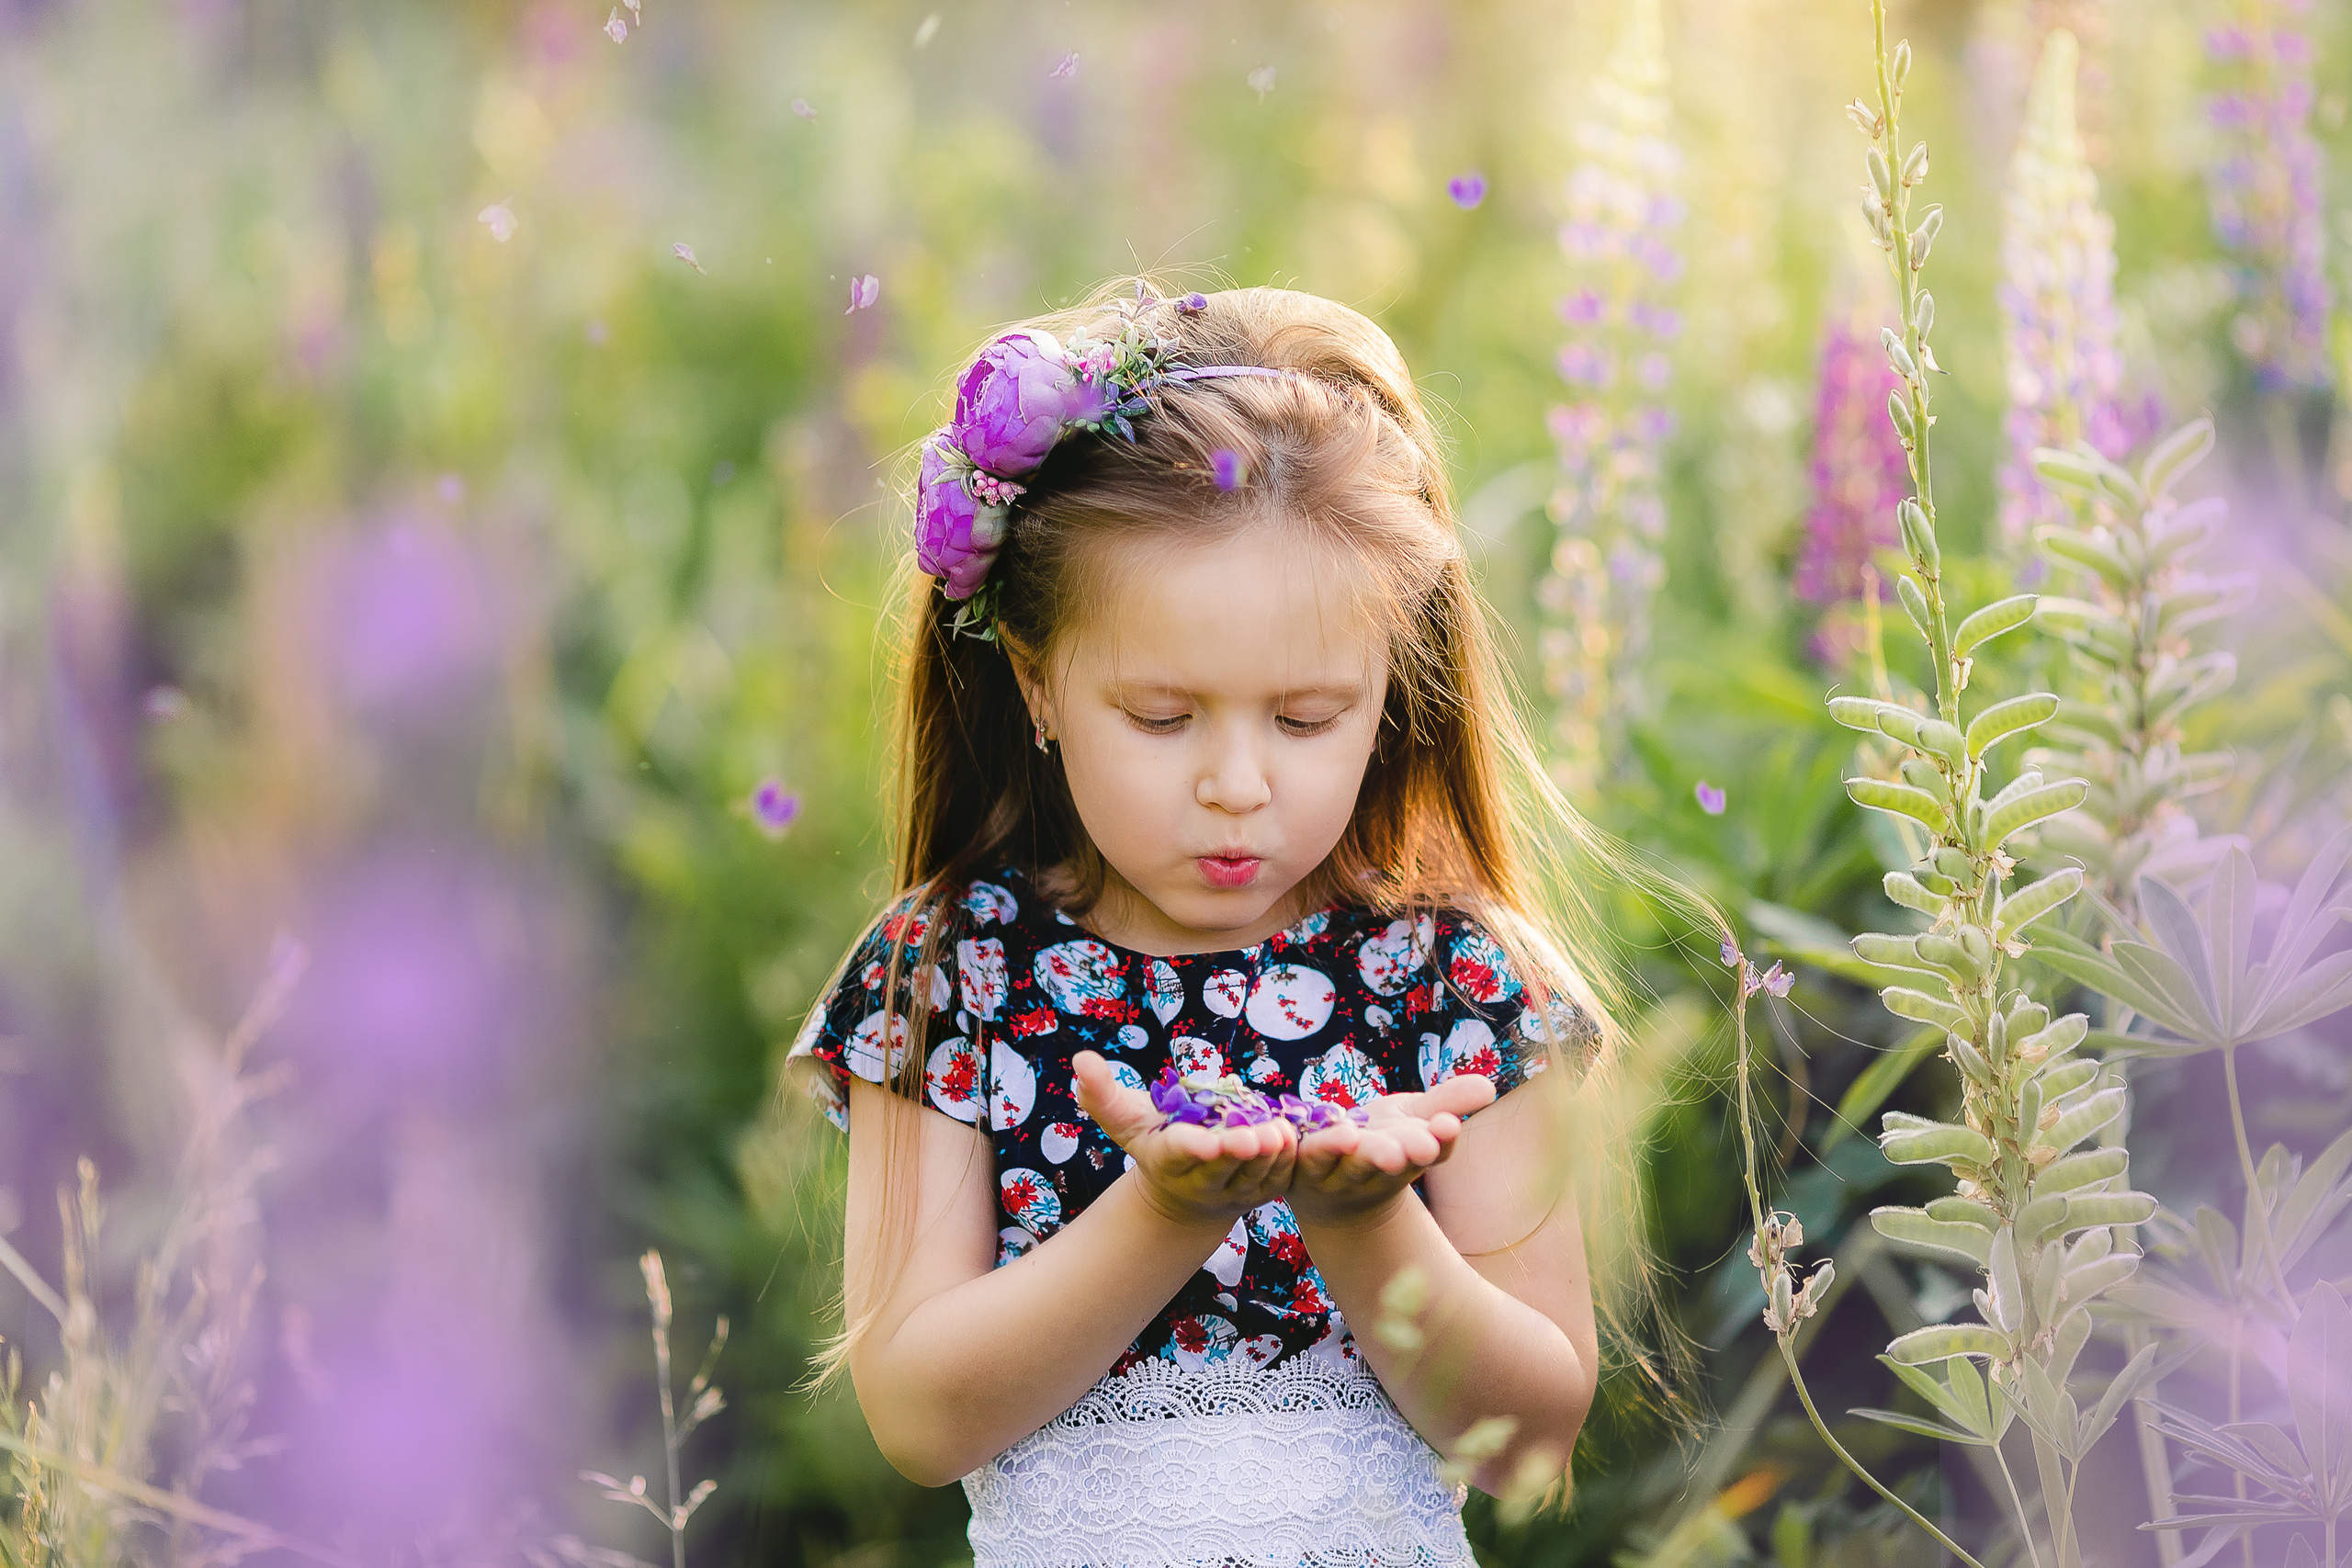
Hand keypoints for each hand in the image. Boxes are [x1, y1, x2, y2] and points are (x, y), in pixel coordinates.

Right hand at [1071, 1050, 1297, 1228]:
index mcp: (1168, 1160)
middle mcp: (1200, 1181)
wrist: (1181, 1196)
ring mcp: (1233, 1192)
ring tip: (1283, 1131)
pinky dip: (1288, 1161)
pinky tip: (1296, 1137)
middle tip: (1262, 1134)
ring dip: (1272, 1156)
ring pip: (1255, 1175)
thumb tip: (1081, 1059)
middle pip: (1224, 1168)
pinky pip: (1277, 1180)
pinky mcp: (1260, 1192)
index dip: (1196, 1148)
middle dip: (1241, 1152)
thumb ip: (1102, 1092)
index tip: (1209, 1142)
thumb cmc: (1153, 1141)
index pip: (1181, 1153)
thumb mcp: (1125, 1119)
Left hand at [1286, 1073, 1496, 1231]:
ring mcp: (1335, 1174)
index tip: (1449, 1125)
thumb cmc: (1382, 1144)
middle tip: (1417, 1145)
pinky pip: (1306, 1157)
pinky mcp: (1302, 1167)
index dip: (1440, 1142)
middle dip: (1403, 1153)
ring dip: (1355, 1152)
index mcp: (1408, 1160)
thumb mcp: (1416, 1119)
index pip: (1430, 1153)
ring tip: (1358, 1138)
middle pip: (1390, 1165)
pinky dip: (1312, 1146)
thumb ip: (1448, 1102)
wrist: (1330, 1190)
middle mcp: (1373, 1173)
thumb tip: (1488, 1086)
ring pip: (1348, 1164)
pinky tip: (1318, 1131)